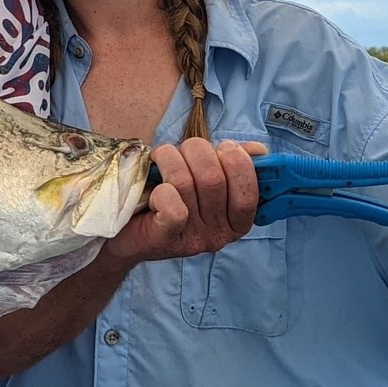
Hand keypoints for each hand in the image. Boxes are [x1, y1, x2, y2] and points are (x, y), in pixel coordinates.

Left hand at [106, 138, 266, 267]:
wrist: (129, 233)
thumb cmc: (172, 200)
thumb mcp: (206, 183)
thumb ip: (234, 167)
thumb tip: (257, 151)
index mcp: (236, 222)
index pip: (250, 193)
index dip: (239, 163)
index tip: (224, 147)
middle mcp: (218, 234)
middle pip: (214, 179)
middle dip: (198, 151)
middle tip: (185, 149)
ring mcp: (193, 239)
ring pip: (186, 183)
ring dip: (171, 158)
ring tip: (163, 157)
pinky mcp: (166, 239)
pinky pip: (172, 206)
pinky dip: (161, 188)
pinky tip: (154, 187)